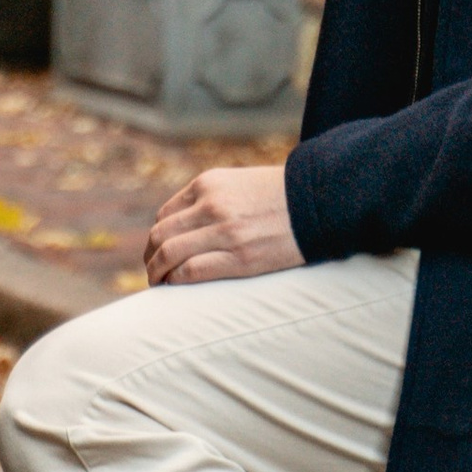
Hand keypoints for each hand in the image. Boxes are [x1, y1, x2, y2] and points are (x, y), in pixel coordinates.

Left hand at [145, 163, 302, 287]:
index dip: (158, 238)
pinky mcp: (239, 257)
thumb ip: (212, 199)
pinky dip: (175, 282)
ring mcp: (224, 231)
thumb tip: (187, 228)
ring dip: (157, 273)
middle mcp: (210, 204)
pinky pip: (190, 272)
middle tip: (154, 273)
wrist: (321, 201)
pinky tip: (175, 288)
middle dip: (151, 257)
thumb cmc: (282, 196)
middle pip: (160, 234)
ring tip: (159, 285)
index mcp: (208, 183)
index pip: (165, 214)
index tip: (159, 253)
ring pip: (169, 254)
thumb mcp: (239, 183)